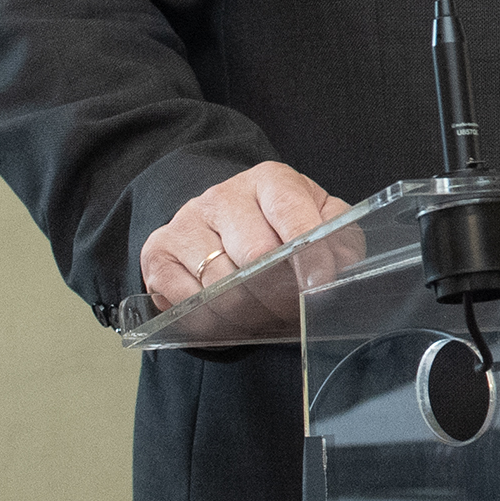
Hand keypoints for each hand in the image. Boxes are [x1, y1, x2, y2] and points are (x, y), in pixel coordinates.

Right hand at [140, 160, 351, 310]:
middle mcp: (223, 195)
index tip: (318, 285)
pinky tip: (229, 321)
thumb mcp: (317, 218)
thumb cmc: (280, 223)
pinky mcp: (157, 251)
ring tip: (265, 320)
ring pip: (219, 283)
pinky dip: (211, 320)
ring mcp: (186, 221)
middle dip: (278, 294)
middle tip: (292, 314)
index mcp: (270, 180)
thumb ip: (338, 235)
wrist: (221, 220)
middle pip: (254, 254)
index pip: (292, 214)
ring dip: (247, 314)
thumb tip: (341, 265)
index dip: (308, 255)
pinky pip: (186, 299)